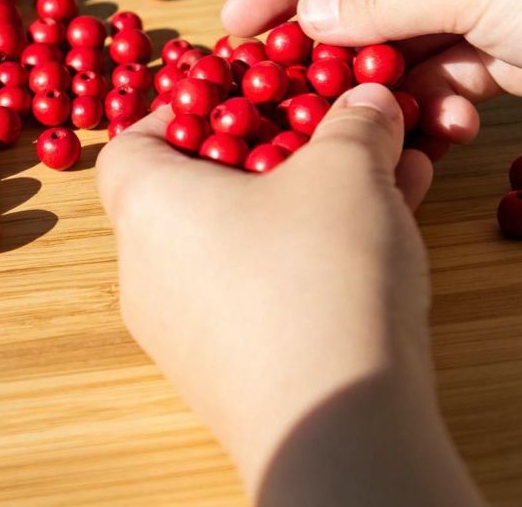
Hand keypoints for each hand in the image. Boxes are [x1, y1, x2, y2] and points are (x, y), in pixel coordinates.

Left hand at [98, 84, 482, 504]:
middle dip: (273, 157)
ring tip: (383, 184)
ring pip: (243, 243)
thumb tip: (368, 100)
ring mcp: (183, 330)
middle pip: (198, 190)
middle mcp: (147, 269)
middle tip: (329, 139)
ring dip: (307, 208)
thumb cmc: (317, 276)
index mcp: (147, 203)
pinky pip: (262, 295)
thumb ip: (354, 124)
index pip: (135, 138)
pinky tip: (385, 243)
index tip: (247, 96)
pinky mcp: (227, 375)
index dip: (188, 108)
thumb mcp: (346, 171)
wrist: (337, 425)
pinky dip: (311, 262)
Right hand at [222, 0, 521, 138]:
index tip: (233, 29)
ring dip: (383, 88)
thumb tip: (305, 17)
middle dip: (327, 45)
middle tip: (279, 92)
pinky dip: (433, 109)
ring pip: (402, 48)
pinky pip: (445, 82)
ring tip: (364, 122)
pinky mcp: (514, 56)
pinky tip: (438, 132)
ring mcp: (490, 3)